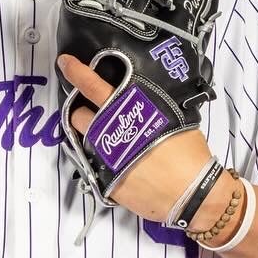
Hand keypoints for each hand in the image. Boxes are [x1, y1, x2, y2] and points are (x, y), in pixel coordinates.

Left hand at [56, 52, 215, 220]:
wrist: (191, 193)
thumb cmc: (189, 155)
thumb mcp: (174, 119)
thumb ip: (152, 109)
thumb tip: (142, 104)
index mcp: (130, 111)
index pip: (94, 86)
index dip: (77, 72)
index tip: (66, 63)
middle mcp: (112, 132)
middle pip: (78, 115)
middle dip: (81, 112)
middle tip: (93, 114)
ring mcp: (106, 157)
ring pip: (82, 139)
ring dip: (89, 135)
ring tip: (107, 139)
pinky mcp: (107, 180)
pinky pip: (96, 165)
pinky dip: (102, 161)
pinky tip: (120, 163)